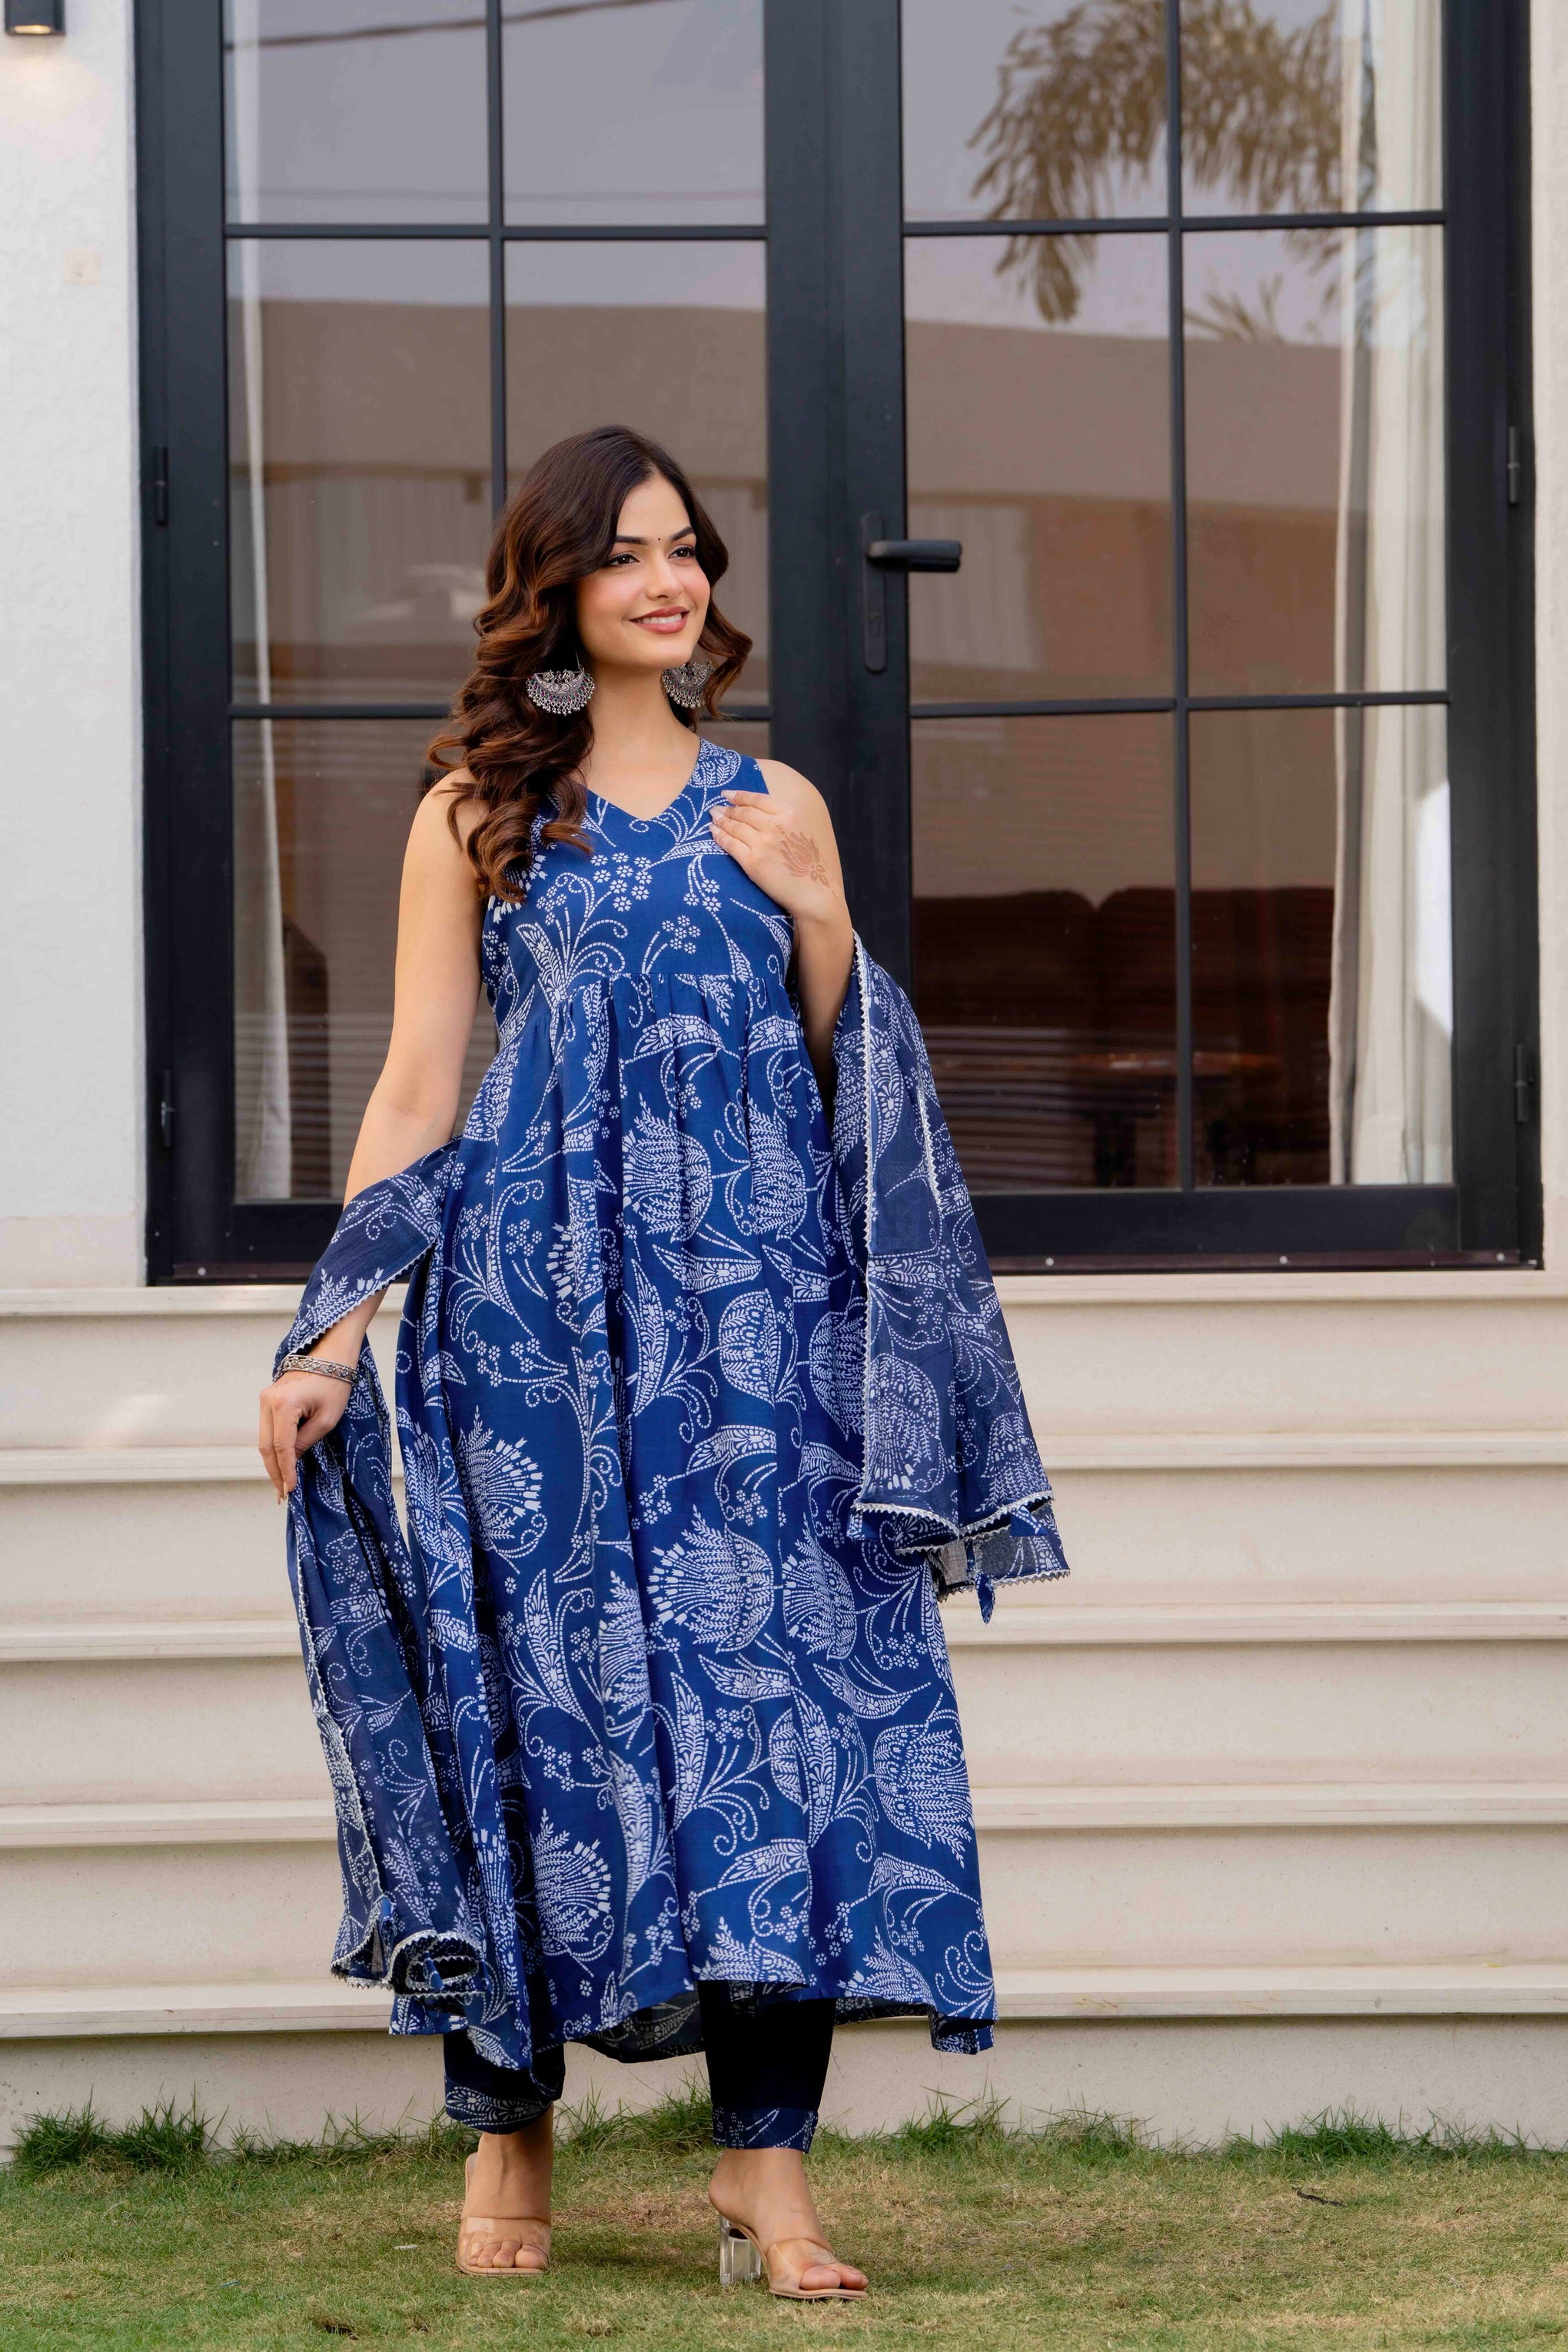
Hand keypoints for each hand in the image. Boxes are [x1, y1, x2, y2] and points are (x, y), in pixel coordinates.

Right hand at [258, 1366, 353, 1501]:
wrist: (331, 1355)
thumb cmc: (335, 1384)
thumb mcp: (327, 1419)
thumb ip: (306, 1442)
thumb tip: (292, 1461)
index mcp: (283, 1405)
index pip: (282, 1447)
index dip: (286, 1471)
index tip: (290, 1491)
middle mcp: (267, 1401)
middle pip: (266, 1446)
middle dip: (274, 1472)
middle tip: (282, 1495)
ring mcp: (265, 1399)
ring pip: (264, 1439)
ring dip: (272, 1462)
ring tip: (281, 1484)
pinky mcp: (268, 1399)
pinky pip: (267, 1429)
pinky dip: (273, 1448)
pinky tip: (280, 1463)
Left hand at [709, 791, 840, 923]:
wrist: (814, 890)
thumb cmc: (808, 862)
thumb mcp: (801, 829)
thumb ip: (782, 817)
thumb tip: (755, 809)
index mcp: (789, 813)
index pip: (757, 799)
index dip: (739, 796)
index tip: (726, 794)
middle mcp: (775, 825)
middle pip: (743, 812)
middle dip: (727, 809)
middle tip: (716, 809)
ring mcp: (762, 843)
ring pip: (735, 827)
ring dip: (720, 821)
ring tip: (713, 818)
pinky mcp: (753, 862)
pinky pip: (730, 845)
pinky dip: (720, 836)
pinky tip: (714, 832)